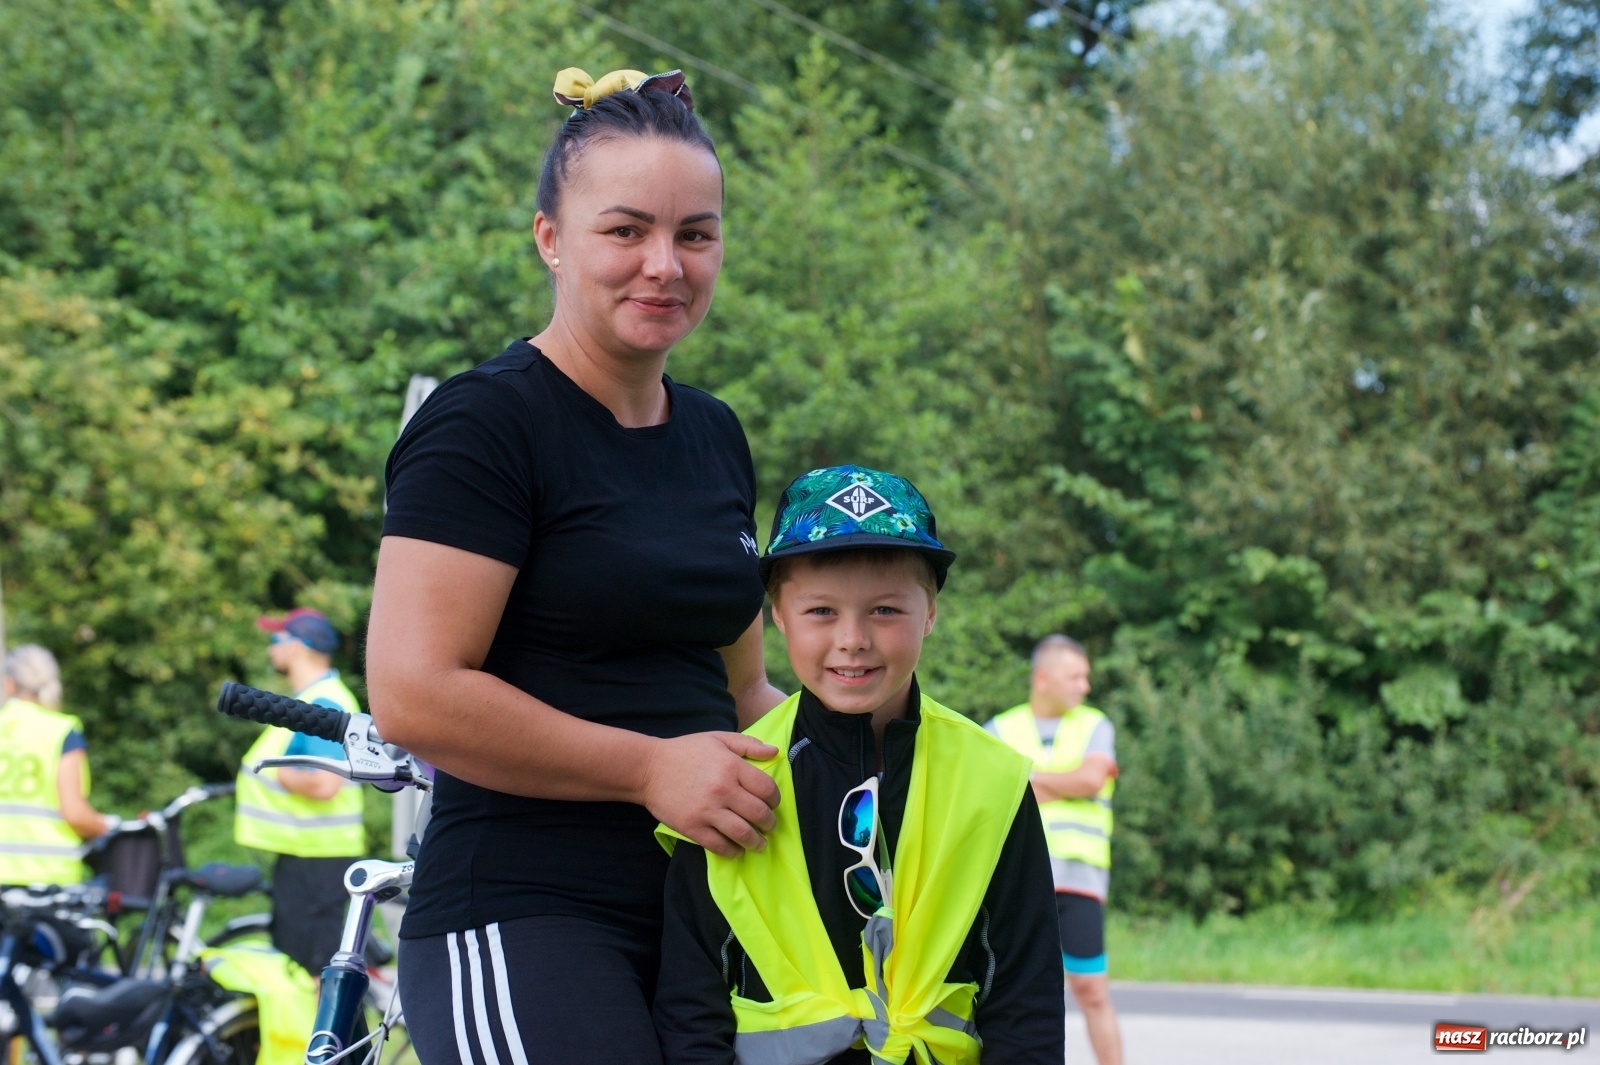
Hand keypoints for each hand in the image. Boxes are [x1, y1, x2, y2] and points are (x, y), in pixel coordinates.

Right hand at [640, 732, 780, 857]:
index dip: (775, 799)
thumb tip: (774, 751)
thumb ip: (748, 744)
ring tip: (759, 844)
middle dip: (769, 823)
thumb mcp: (717, 739)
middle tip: (769, 826)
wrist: (648, 769)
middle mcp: (723, 789)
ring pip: (743, 834)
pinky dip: (733, 851)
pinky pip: (720, 846)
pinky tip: (736, 849)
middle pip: (759, 814)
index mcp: (732, 766)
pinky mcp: (693, 827)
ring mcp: (707, 810)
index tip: (772, 803)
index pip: (766, 788)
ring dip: (756, 842)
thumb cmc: (685, 752)